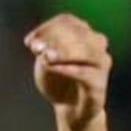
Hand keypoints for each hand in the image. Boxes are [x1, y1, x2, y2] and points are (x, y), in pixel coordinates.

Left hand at [26, 14, 111, 129]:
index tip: (28, 42)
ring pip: (88, 51)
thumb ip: (42, 52)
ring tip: (46, 57)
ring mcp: (102, 63)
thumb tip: (40, 46)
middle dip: (55, 39)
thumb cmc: (58, 79)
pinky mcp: (100, 83)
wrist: (70, 108)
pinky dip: (68, 69)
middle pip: (79, 33)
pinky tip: (52, 68)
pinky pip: (86, 73)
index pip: (66, 21)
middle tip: (36, 49)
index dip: (46, 29)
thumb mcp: (45, 61)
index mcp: (83, 32)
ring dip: (65, 51)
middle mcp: (97, 43)